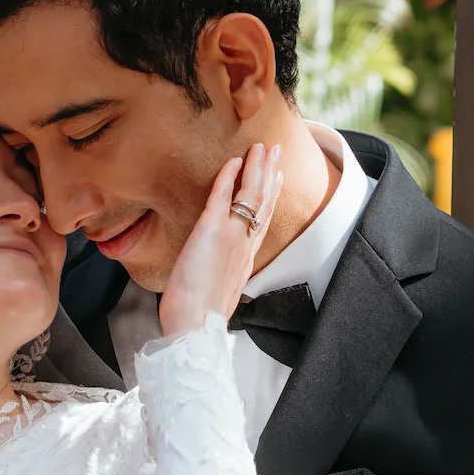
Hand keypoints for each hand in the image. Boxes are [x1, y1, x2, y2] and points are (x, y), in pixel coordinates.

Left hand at [158, 142, 284, 337]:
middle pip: (264, 202)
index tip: (278, 177)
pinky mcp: (211, 231)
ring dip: (256, 167)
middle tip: (276, 150)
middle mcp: (245, 244)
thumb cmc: (199, 317)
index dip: (272, 196)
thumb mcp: (218, 292)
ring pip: (251, 195)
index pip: (263, 220)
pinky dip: (228, 177)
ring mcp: (231, 236)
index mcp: (246, 259)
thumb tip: (215, 273)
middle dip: (271, 173)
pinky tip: (233, 161)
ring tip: (261, 147)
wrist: (196, 327)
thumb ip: (222, 275)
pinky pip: (222, 197)